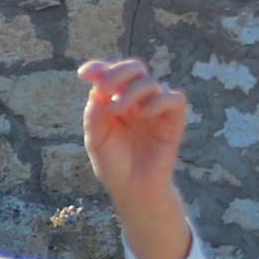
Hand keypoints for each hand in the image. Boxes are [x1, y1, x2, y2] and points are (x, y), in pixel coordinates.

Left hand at [78, 58, 188, 205]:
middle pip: (134, 70)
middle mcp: (137, 100)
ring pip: (150, 83)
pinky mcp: (174, 120)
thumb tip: (98, 88)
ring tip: (116, 109)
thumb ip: (95, 113)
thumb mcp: (96, 138)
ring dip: (131, 91)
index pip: (111, 76)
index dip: (99, 69)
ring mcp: (155, 108)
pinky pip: (174, 98)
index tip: (84, 73)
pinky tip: (143, 113)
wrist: (132, 189)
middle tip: (104, 86)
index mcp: (115, 101)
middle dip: (118, 72)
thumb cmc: (113, 164)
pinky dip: (159, 100)